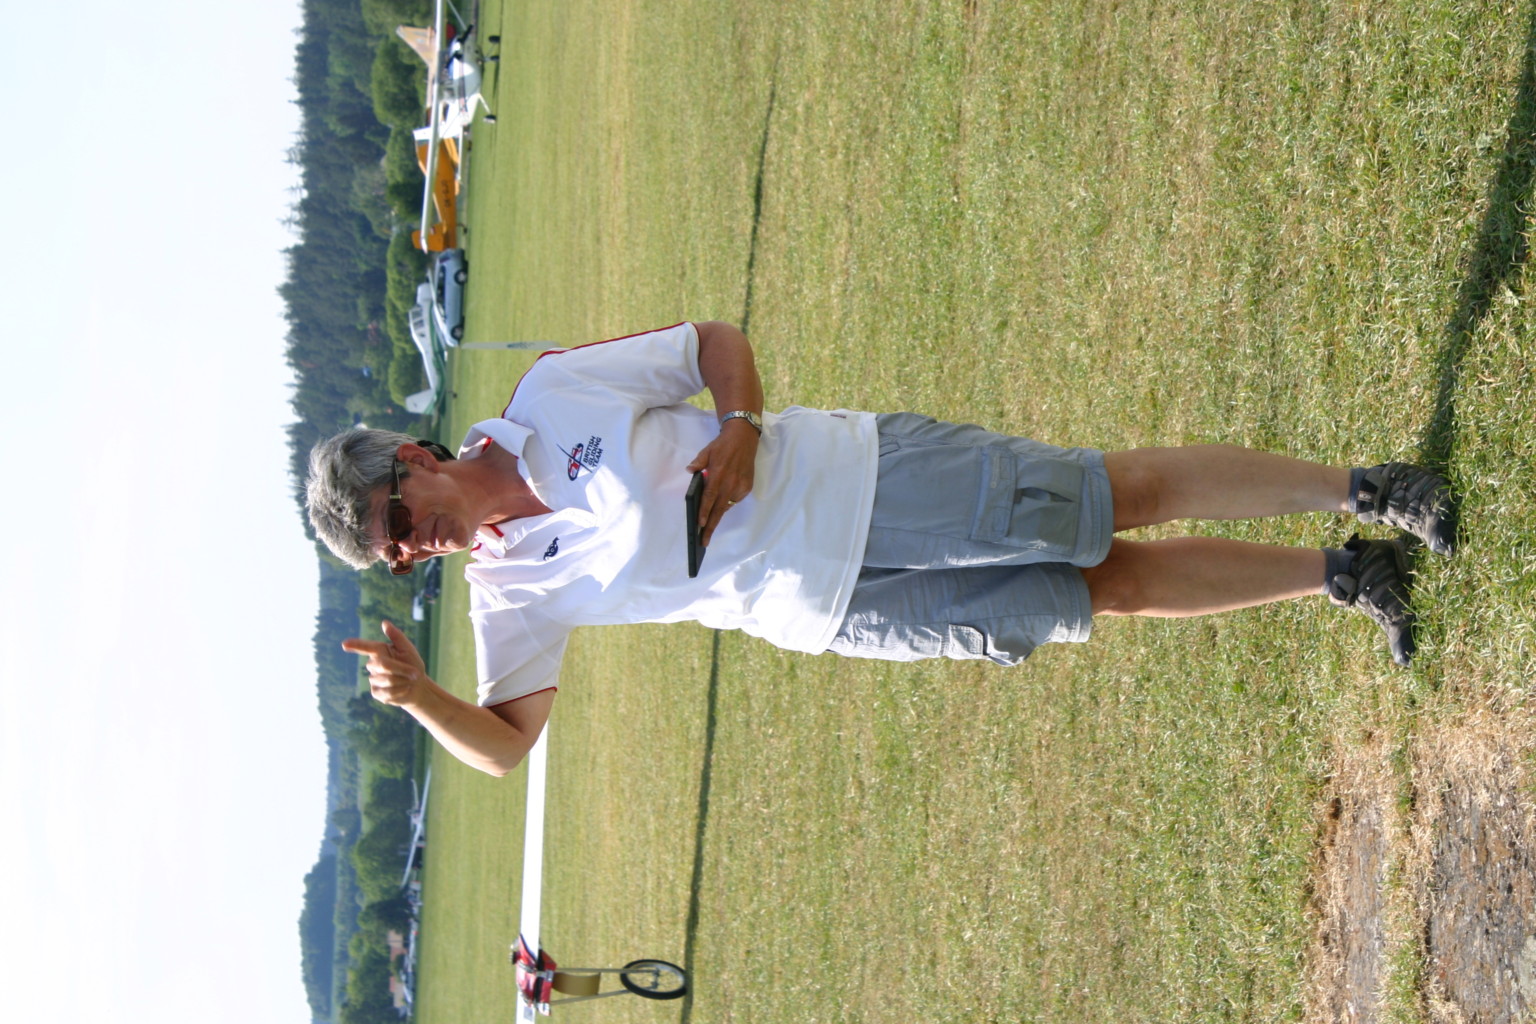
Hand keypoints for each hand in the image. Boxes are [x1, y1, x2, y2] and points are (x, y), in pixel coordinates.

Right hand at [342, 620, 431, 707]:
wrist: (418, 686)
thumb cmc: (412, 665)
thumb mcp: (408, 649)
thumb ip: (397, 636)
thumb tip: (384, 622)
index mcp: (380, 651)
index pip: (365, 647)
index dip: (355, 645)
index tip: (344, 644)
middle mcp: (373, 664)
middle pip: (383, 665)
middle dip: (401, 668)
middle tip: (414, 672)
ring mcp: (373, 679)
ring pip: (387, 679)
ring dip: (403, 680)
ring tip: (409, 680)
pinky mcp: (376, 692)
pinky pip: (387, 692)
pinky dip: (400, 690)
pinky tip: (404, 689)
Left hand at [685, 418, 758, 545]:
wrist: (744, 438)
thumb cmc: (723, 445)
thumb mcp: (707, 451)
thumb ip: (698, 463)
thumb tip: (689, 471)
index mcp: (718, 474)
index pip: (709, 498)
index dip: (704, 512)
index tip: (700, 526)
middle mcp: (730, 483)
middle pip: (719, 510)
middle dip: (711, 527)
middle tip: (704, 541)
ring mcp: (740, 486)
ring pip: (727, 506)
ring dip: (718, 513)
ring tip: (708, 524)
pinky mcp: (747, 487)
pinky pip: (734, 499)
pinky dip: (728, 500)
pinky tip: (723, 497)